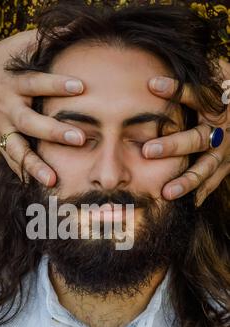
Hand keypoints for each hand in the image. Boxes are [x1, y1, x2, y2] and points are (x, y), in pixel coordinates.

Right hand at [0, 30, 85, 184]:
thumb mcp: (13, 48)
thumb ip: (41, 41)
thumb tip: (74, 26)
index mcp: (12, 84)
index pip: (35, 83)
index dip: (56, 84)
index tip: (80, 86)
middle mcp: (7, 109)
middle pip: (30, 123)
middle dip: (54, 132)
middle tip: (80, 139)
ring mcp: (1, 130)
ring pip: (18, 150)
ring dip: (35, 166)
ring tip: (53, 180)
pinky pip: (11, 162)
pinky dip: (23, 175)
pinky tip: (39, 189)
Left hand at [145, 64, 229, 205]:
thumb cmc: (226, 98)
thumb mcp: (217, 86)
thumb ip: (191, 85)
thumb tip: (155, 77)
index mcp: (218, 106)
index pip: (196, 95)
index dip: (176, 90)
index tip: (151, 84)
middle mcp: (222, 129)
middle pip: (198, 138)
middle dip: (173, 146)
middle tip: (148, 151)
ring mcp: (226, 151)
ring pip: (206, 167)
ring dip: (186, 180)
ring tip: (167, 193)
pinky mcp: (228, 167)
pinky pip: (213, 182)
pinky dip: (200, 193)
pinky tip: (186, 205)